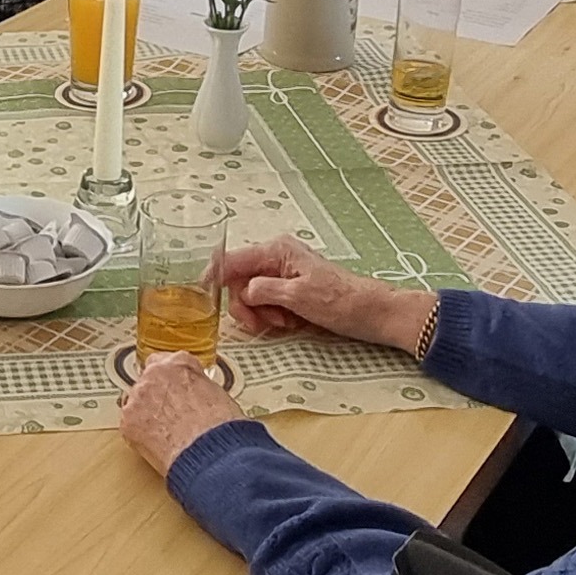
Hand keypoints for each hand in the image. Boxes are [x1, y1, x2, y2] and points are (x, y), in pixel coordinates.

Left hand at [118, 353, 245, 477]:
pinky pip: (130, 425)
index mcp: (178, 363)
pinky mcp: (128, 422)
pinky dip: (140, 434)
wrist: (210, 451)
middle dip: (158, 397)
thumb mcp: (218, 395)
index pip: (166, 361)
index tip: (176, 390)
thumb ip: (200, 387)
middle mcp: (154, 375)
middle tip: (172, 415)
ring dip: (148, 414)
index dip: (172, 379)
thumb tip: (199, 396)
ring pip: (137, 403)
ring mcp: (138, 398)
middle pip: (149, 381)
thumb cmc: (220, 427)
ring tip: (166, 433)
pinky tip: (156, 443)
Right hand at [217, 238, 433, 353]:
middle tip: (262, 324)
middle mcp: (276, 258)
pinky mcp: (290, 291)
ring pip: (251, 295)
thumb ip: (262, 290)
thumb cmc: (340, 301)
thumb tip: (241, 291)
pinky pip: (266, 303)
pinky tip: (289, 323)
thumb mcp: (298, 296)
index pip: (231, 259)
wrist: (374, 313)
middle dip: (245, 305)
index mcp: (276, 250)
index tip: (201, 295)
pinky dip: (272, 316)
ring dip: (260, 313)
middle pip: (238, 281)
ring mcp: (283, 274)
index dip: (213, 276)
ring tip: (283, 323)